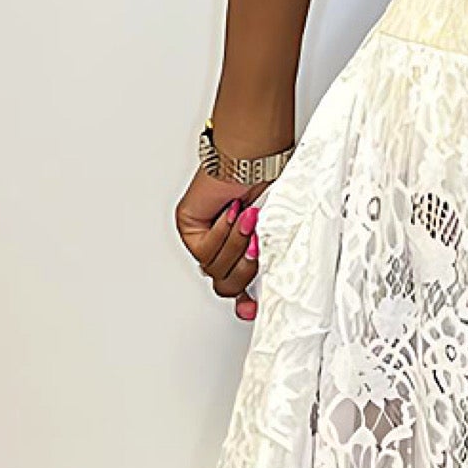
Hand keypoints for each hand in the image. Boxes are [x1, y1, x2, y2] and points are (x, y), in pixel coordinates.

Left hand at [176, 166, 268, 322]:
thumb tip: (271, 292)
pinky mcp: (189, 228)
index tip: (253, 310)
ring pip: (216, 271)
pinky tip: (232, 214)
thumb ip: (274, 262)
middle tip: (258, 244)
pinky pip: (205, 251)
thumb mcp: (279, 231)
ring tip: (248, 220)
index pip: (240, 288)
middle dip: (246, 267)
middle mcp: (224, 246)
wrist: (255, 156)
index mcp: (245, 248)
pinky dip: (222, 233)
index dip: (247, 302)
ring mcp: (204, 239)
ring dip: (236, 245)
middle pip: (228, 285)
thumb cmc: (271, 182)